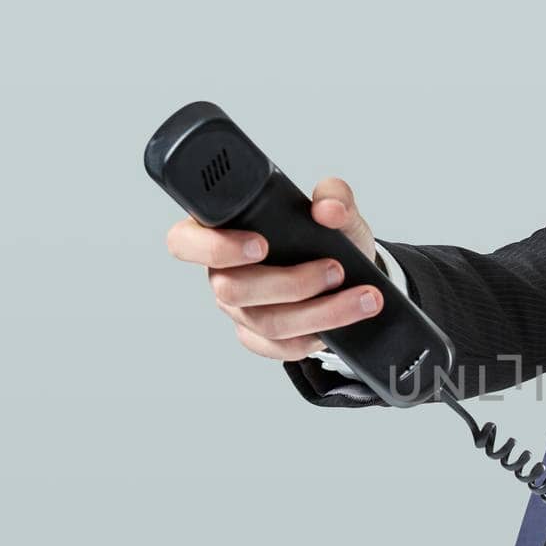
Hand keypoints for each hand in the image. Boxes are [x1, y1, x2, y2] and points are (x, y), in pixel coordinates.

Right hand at [164, 176, 382, 360]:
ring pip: (265, 322)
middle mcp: (223, 274)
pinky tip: (343, 323)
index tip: (261, 244)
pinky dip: (315, 336)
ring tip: (360, 297)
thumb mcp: (336, 209)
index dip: (213, 247)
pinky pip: (280, 348)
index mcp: (222, 231)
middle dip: (291, 282)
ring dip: (320, 312)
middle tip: (335, 269)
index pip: (184, 241)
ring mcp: (240, 311)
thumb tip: (328, 210)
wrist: (349, 273)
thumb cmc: (324, 236)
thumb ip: (335, 197)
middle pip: (232, 290)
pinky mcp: (261, 338)